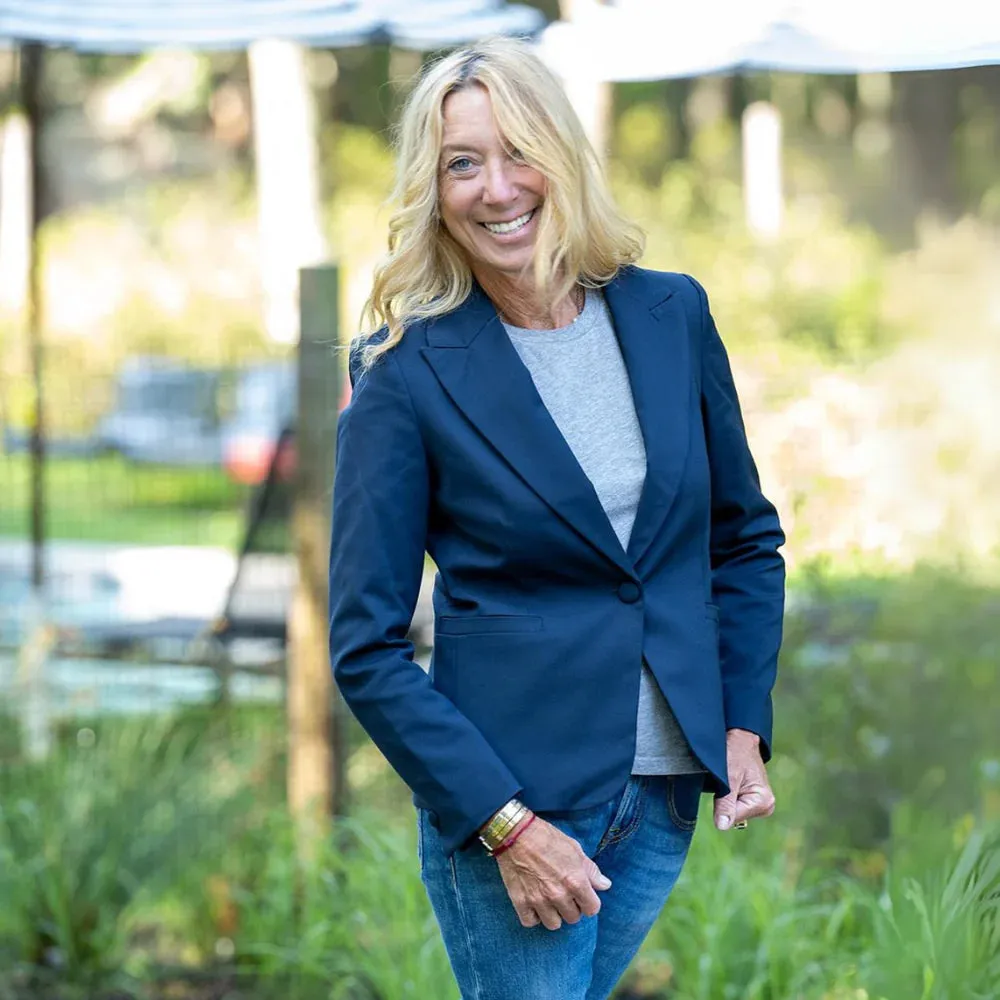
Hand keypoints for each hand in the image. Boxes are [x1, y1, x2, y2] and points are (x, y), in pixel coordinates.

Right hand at [495, 815, 611, 930]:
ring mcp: (539, 900)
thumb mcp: (574, 849)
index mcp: (576, 881)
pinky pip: (531, 922)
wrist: (516, 833)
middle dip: (571, 907)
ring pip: (553, 924)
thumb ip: (591, 870)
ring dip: (553, 914)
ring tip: (549, 900)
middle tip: (564, 894)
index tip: (582, 896)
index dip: (589, 902)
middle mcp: (559, 895)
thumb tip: (605, 885)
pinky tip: (534, 903)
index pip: (592, 909)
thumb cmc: (547, 838)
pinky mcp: (521, 902)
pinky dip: (533, 915)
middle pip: (573, 918)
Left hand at [714, 728, 774, 830]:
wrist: (740, 739)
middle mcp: (766, 806)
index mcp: (764, 802)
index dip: (722, 803)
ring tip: (729, 780)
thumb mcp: (728, 777)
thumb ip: (726, 803)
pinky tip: (730, 784)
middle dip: (724, 801)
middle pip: (734, 816)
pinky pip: (733, 806)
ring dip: (725, 798)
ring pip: (732, 812)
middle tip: (726, 780)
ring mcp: (759, 805)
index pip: (734, 817)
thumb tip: (722, 827)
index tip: (723, 784)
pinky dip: (727, 797)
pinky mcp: (752, 801)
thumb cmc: (735, 753)